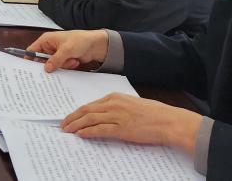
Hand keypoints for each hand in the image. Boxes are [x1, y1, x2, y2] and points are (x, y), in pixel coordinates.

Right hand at [26, 29, 109, 71]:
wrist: (96, 45)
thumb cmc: (80, 40)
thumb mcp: (66, 50)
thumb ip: (55, 60)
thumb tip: (46, 69)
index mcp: (46, 40)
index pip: (32, 50)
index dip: (29, 59)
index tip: (29, 69)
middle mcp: (50, 47)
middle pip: (42, 61)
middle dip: (50, 65)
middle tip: (55, 68)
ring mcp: (57, 55)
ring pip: (53, 66)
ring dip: (63, 65)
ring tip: (72, 60)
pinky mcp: (64, 61)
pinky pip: (60, 68)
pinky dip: (68, 66)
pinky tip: (75, 61)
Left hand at [61, 93, 202, 153]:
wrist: (169, 121)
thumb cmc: (154, 114)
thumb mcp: (132, 104)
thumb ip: (118, 107)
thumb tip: (105, 114)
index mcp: (115, 97)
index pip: (90, 105)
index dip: (77, 112)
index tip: (70, 117)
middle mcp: (113, 104)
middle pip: (86, 111)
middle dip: (72, 118)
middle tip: (62, 125)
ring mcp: (117, 116)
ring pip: (90, 120)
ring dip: (75, 125)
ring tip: (67, 131)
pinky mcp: (122, 129)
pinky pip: (101, 130)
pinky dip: (88, 132)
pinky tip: (81, 135)